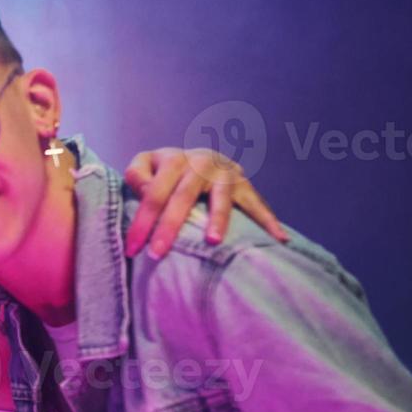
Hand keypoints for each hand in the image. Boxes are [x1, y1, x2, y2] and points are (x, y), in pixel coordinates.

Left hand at [123, 147, 288, 257]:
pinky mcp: (243, 183)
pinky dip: (268, 221)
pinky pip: (256, 203)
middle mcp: (200, 162)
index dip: (142, 221)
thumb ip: (137, 175)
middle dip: (169, 227)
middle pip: (183, 197)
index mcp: (173, 159)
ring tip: (213, 241)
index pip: (154, 193)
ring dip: (218, 219)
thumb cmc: (165, 171)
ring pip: (221, 197)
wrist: (200, 158)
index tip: (132, 249)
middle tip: (157, 253)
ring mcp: (225, 172)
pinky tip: (279, 239)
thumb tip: (145, 190)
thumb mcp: (145, 164)